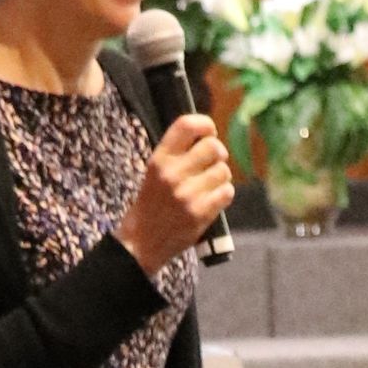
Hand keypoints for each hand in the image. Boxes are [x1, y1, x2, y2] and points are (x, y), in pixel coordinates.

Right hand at [116, 115, 235, 277]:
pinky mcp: (200, 213)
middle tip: (212, 163)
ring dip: (221, 177)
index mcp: (159, 159)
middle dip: (218, 154)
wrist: (141, 242)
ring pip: (224, 171)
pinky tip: (212, 200)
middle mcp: (172, 173)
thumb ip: (178, 153)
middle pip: (214, 147)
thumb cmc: (151, 204)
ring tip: (208, 185)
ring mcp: (187, 194)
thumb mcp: (155, 171)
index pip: (187, 125)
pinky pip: (227, 192)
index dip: (205, 124)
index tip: (209, 132)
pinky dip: (223, 195)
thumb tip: (210, 137)